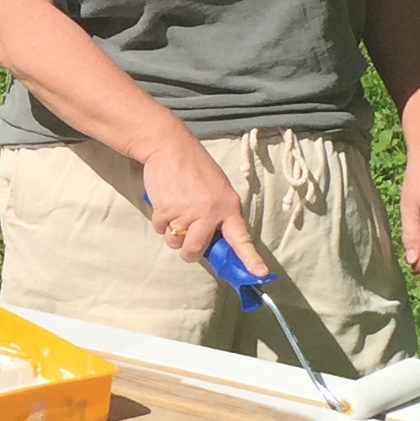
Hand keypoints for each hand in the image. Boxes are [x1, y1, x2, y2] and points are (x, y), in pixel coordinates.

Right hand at [142, 136, 268, 277]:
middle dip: (188, 251)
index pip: (241, 237)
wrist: (169, 146)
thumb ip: (219, 214)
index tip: (259, 274)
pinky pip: (160, 229)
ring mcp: (187, 211)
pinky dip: (160, 220)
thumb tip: (214, 242)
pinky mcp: (166, 209)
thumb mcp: (217, 189)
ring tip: (175, 210)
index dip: (250, 258)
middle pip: (196, 250)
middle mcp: (210, 212)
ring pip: (175, 242)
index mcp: (228, 206)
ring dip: (172, 233)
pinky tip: (165, 202)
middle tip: (186, 240)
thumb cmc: (195, 168)